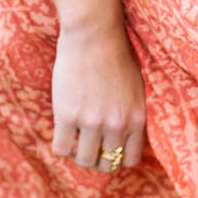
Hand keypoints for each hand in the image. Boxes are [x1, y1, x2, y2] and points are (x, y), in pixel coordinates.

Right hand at [50, 16, 146, 171]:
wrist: (94, 32)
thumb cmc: (115, 54)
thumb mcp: (136, 88)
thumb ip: (131, 113)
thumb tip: (122, 137)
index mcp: (137, 118)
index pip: (129, 159)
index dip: (116, 158)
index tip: (107, 150)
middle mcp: (117, 124)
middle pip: (106, 164)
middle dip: (96, 160)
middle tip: (87, 148)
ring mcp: (91, 121)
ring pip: (84, 160)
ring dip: (77, 155)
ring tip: (73, 142)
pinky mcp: (67, 115)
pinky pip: (61, 148)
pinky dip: (60, 147)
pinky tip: (61, 133)